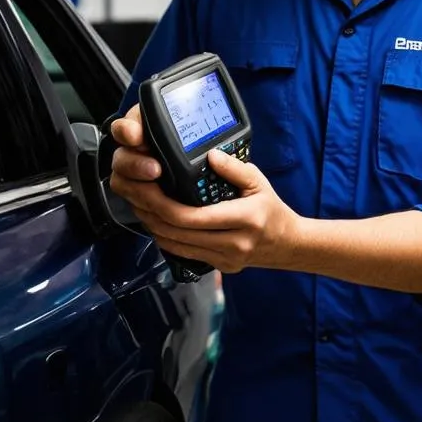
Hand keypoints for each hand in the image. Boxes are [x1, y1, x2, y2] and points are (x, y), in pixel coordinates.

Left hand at [109, 107, 300, 273]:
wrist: (286, 244)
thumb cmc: (271, 210)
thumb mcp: (259, 181)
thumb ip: (234, 168)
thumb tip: (210, 155)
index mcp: (244, 219)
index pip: (191, 217)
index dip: (161, 203)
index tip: (147, 187)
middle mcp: (233, 243)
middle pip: (176, 232)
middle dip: (149, 212)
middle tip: (134, 193)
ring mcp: (224, 259)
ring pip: (175, 245)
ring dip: (152, 226)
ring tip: (140, 205)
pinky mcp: (218, 267)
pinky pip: (183, 253)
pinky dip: (165, 237)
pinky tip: (157, 222)